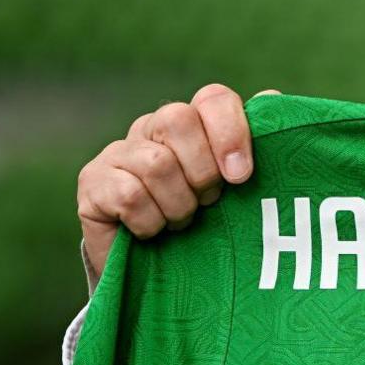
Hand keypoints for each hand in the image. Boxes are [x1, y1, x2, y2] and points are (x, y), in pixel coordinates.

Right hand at [76, 84, 275, 283]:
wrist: (156, 268)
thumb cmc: (208, 220)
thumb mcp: (237, 187)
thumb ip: (259, 144)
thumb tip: (272, 96)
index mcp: (194, 120)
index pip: (212, 98)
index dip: (231, 132)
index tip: (241, 176)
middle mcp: (152, 127)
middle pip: (178, 119)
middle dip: (202, 171)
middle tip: (208, 202)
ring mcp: (118, 152)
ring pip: (156, 163)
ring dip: (178, 204)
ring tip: (182, 220)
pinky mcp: (92, 181)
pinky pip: (129, 195)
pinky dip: (151, 222)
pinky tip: (153, 231)